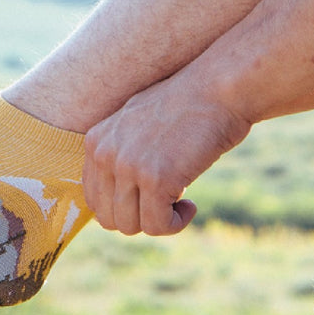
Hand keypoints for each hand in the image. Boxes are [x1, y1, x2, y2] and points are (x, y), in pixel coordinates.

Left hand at [83, 78, 251, 234]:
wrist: (219, 88)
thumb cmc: (187, 107)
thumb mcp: (138, 125)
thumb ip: (121, 155)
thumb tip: (120, 200)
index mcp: (96, 141)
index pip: (94, 200)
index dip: (124, 208)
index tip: (149, 199)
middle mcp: (104, 154)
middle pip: (108, 218)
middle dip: (139, 218)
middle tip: (166, 203)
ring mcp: (128, 166)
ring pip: (130, 226)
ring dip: (158, 222)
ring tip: (180, 202)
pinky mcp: (155, 179)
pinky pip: (157, 226)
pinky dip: (176, 224)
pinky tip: (191, 205)